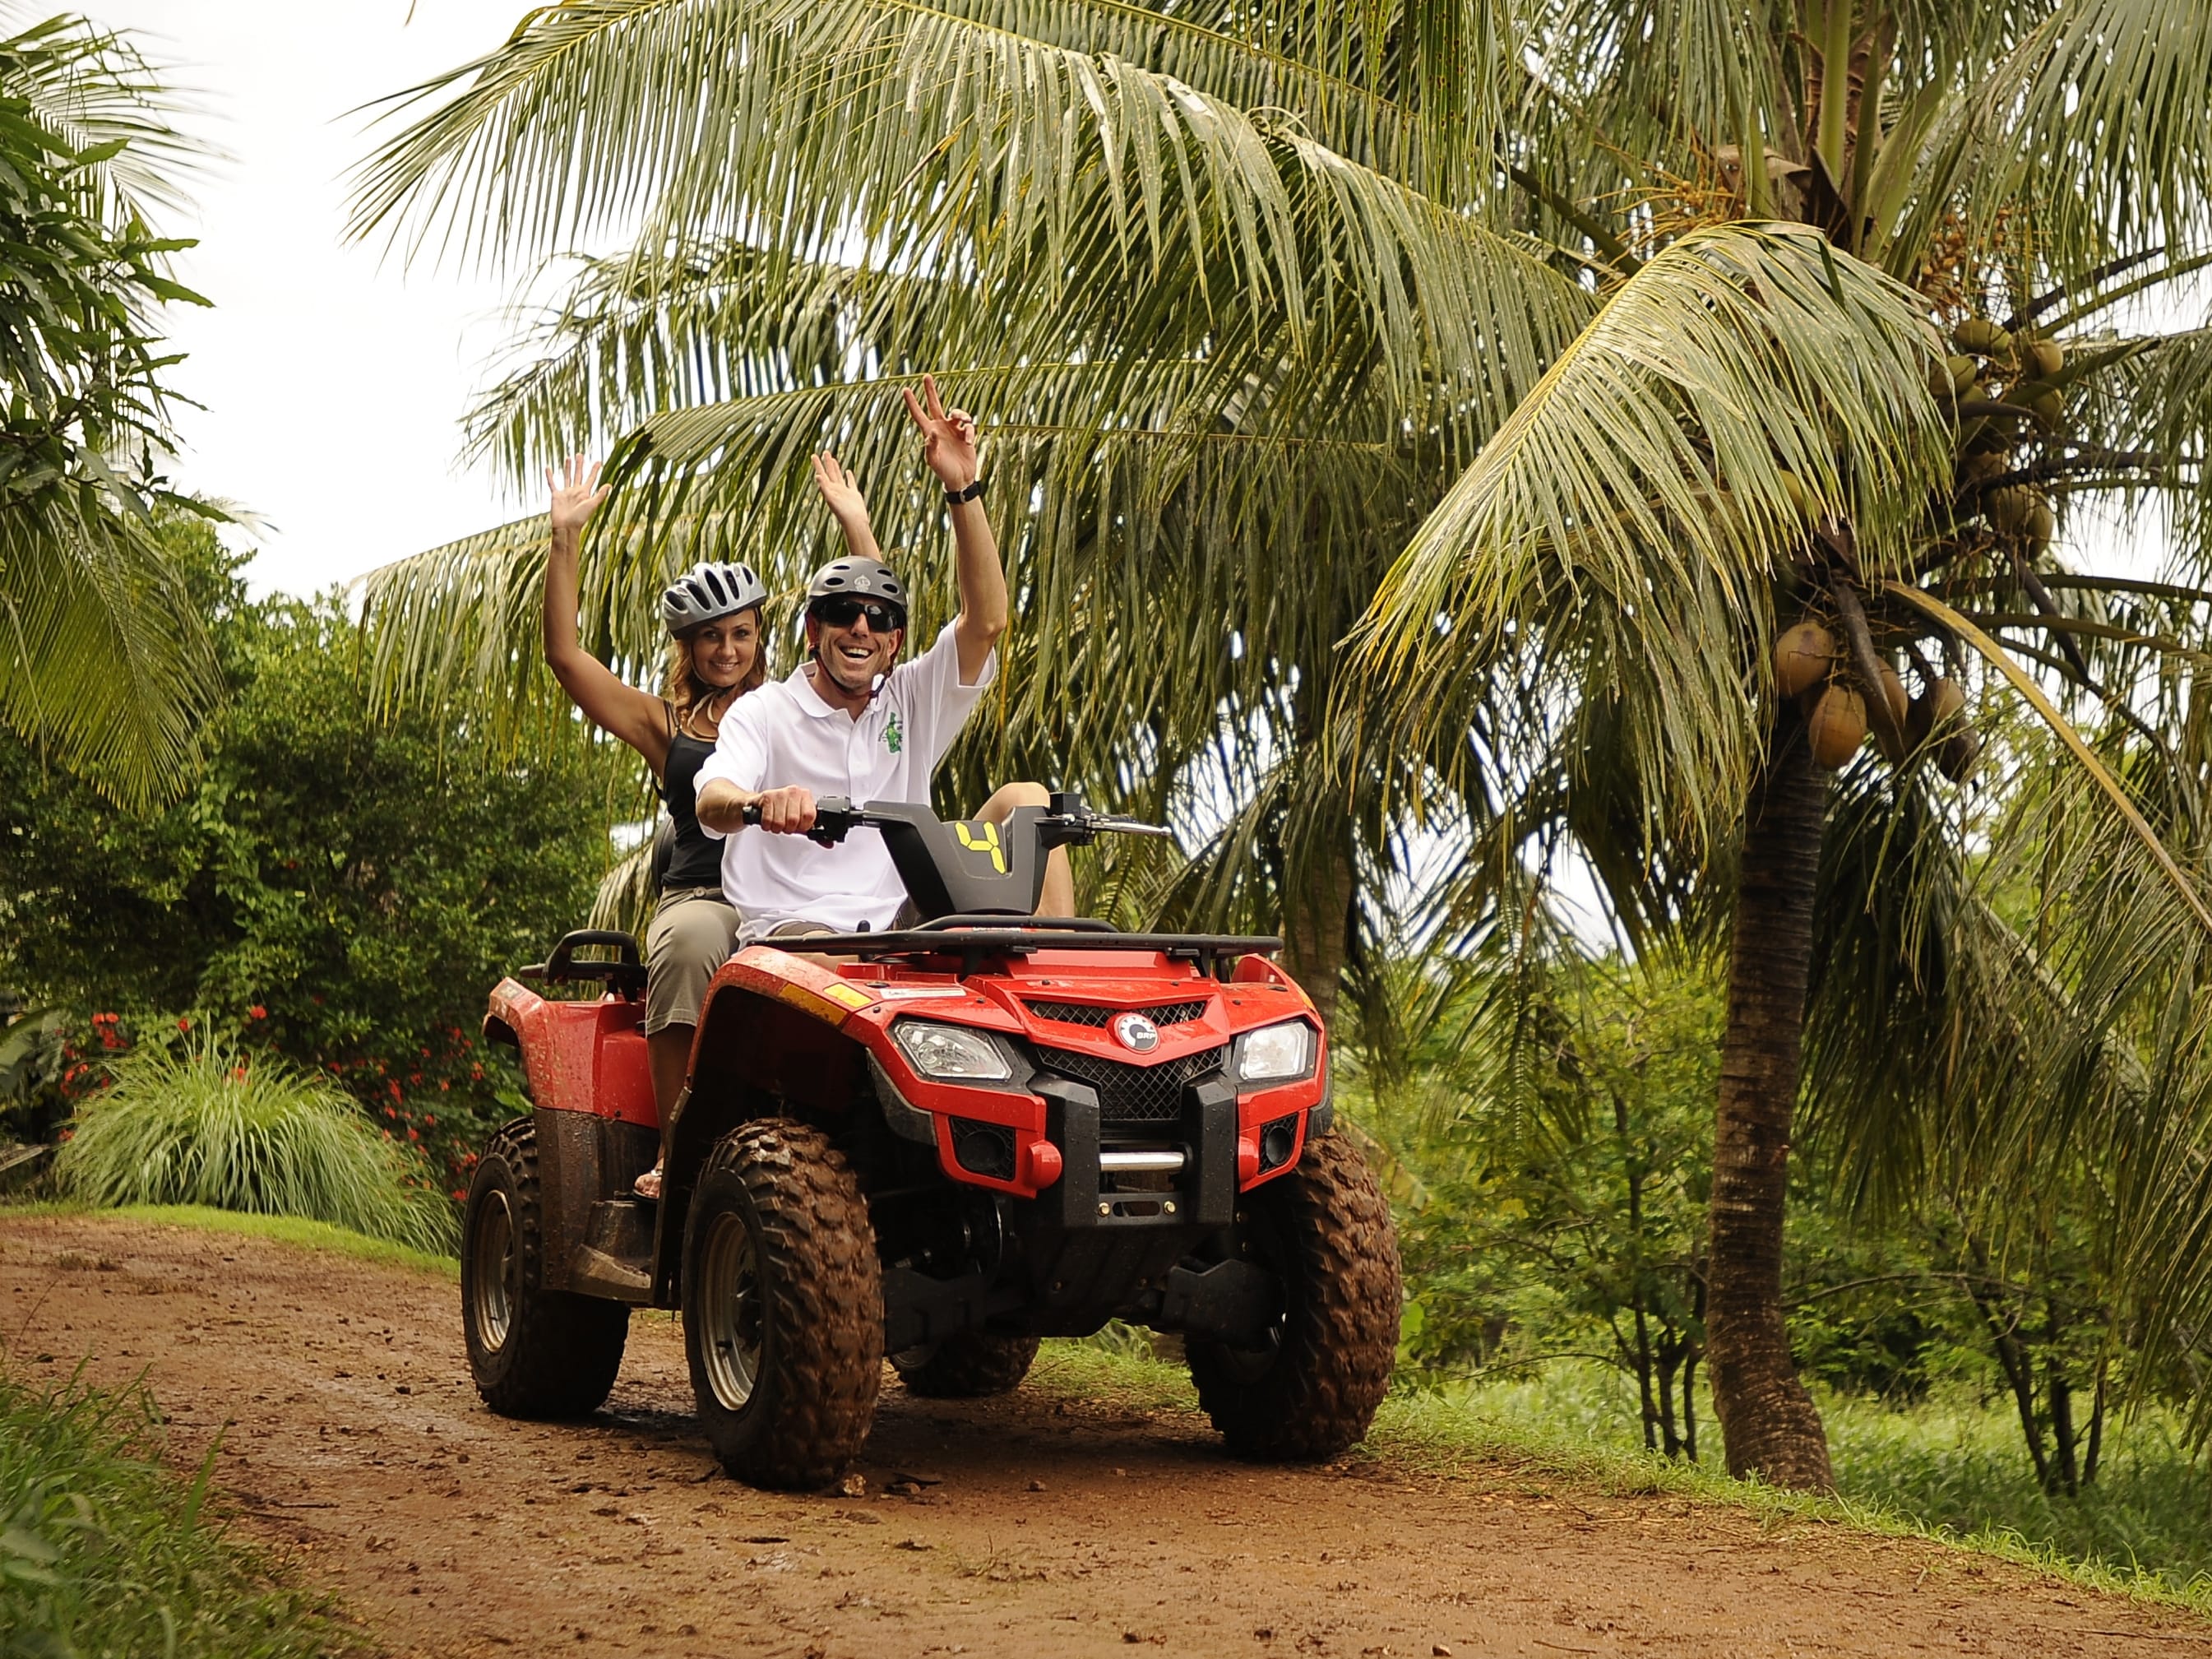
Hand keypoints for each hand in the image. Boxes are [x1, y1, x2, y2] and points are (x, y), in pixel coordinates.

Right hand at [547, 455, 608, 538]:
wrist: (566, 527)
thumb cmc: (580, 518)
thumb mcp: (592, 505)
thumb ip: (600, 495)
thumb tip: (610, 485)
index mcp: (585, 493)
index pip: (591, 478)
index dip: (595, 470)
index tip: (599, 461)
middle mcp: (576, 491)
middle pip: (578, 475)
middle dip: (580, 465)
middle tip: (580, 454)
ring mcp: (566, 493)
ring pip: (567, 477)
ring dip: (568, 468)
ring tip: (569, 458)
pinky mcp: (556, 496)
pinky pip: (552, 484)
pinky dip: (550, 476)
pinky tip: (548, 468)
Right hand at [755, 785, 817, 835]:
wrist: (764, 803)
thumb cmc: (785, 812)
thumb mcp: (801, 822)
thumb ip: (815, 834)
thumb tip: (828, 844)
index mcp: (806, 796)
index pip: (809, 816)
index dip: (803, 826)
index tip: (799, 826)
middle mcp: (794, 792)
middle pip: (793, 820)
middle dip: (788, 828)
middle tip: (786, 825)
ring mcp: (780, 793)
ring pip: (780, 822)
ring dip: (777, 828)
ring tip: (778, 823)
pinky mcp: (767, 797)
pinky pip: (768, 820)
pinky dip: (767, 825)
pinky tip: (769, 820)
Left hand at [810, 450, 870, 527]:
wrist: (855, 523)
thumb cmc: (843, 513)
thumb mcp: (831, 499)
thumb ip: (824, 488)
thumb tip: (817, 475)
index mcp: (829, 490)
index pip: (822, 474)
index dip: (818, 465)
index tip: (814, 455)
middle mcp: (835, 490)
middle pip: (830, 473)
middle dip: (827, 462)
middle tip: (825, 451)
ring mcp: (844, 492)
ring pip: (838, 476)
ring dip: (835, 468)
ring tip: (833, 459)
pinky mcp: (854, 494)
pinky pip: (850, 482)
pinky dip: (849, 476)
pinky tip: (847, 471)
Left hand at [901, 374, 978, 491]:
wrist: (960, 479)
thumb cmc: (944, 471)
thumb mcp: (934, 461)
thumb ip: (931, 447)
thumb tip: (931, 433)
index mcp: (930, 432)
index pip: (919, 414)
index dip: (912, 402)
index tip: (905, 389)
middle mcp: (941, 428)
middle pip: (935, 404)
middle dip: (930, 390)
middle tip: (926, 376)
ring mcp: (954, 430)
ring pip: (957, 413)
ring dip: (961, 413)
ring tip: (966, 420)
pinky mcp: (966, 435)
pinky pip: (969, 426)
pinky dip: (970, 432)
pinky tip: (969, 442)